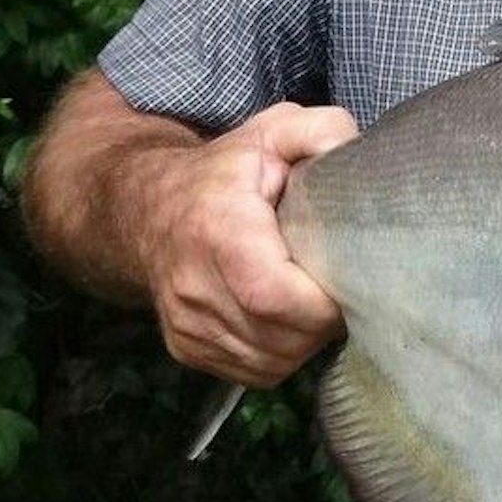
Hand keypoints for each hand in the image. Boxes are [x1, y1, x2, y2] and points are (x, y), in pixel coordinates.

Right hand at [139, 101, 357, 385]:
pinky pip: (254, 371)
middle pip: (280, 336)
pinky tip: (292, 318)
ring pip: (271, 362)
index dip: (323, 302)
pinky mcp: (187, 349)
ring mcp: (185, 324)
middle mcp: (192, 285)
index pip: (272, 294)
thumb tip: (354, 152)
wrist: (147, 209)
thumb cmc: (224, 170)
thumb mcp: (274, 131)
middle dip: (326, 321)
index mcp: (217, 228)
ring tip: (319, 299)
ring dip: (308, 340)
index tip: (354, 277)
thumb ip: (321, 130)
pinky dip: (284, 353)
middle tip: (348, 287)